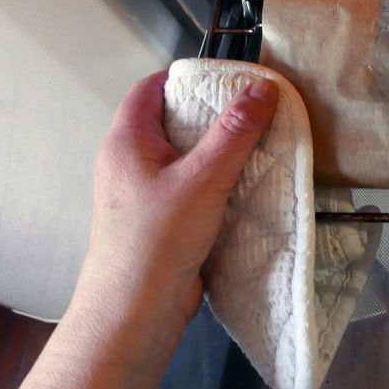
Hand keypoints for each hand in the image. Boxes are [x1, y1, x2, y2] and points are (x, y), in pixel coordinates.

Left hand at [0, 70, 277, 388]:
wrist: (135, 311)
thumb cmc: (155, 242)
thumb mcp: (203, 178)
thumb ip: (235, 132)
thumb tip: (262, 88)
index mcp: (126, 141)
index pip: (151, 88)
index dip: (187, 77)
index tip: (227, 78)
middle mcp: (128, 162)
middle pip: (171, 120)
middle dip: (212, 114)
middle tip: (252, 110)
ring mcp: (142, 193)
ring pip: (183, 156)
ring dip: (218, 151)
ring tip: (257, 145)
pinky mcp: (159, 219)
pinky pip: (190, 186)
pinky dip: (217, 181)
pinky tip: (245, 185)